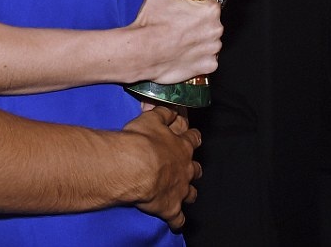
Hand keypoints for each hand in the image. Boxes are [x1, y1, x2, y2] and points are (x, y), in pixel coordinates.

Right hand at [121, 106, 200, 229]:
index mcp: (181, 145)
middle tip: (188, 166)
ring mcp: (180, 190)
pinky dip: (177, 220)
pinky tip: (174, 222)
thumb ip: (163, 114)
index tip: (193, 136)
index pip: (193, 138)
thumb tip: (171, 109)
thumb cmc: (141, 140)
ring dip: (188, 193)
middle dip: (193, 167)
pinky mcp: (171, 208)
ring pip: (191, 194)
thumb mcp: (151, 118)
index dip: (193, 137)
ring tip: (184, 193)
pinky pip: (178, 219)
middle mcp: (185, 168)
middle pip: (196, 168)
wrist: (134, 167)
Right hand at [126, 0, 222, 84]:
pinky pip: (207, 60)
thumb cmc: (152, 22)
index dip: (197, 6)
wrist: (142, 51)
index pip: (210, 4)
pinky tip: (183, 53)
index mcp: (209, 10)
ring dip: (199, 41)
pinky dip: (197, 58)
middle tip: (180, 24)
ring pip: (210, 42)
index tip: (187, 9)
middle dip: (199, 24)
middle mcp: (216, 30)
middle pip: (211, 24)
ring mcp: (212, 50)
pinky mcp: (207, 67)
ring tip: (179, 40)